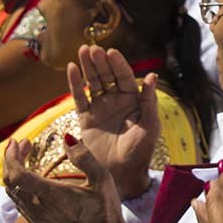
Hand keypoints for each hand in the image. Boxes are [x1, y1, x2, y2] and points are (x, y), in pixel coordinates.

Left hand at [3, 135, 135, 222]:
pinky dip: (18, 185)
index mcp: (53, 197)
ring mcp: (37, 220)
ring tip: (26, 154)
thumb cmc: (105, 208)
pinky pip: (19, 202)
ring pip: (11, 193)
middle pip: (10, 182)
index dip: (11, 157)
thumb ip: (84, 157)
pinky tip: (30, 175)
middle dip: (12, 159)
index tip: (16, 141)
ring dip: (14, 171)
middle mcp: (40, 210)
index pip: (18, 176)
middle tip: (23, 143)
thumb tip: (66, 137)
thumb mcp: (102, 179)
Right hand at [68, 45, 158, 198]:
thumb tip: (151, 76)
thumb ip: (148, 101)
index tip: (111, 52)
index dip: (118, 64)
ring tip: (82, 50)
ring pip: (93, 83)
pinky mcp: (86, 119)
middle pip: (107, 76)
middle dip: (100, 62)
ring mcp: (100, 108)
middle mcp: (116, 100)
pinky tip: (71, 69)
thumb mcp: (149, 126)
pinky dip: (75, 84)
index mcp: (133, 100)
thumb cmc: (140, 151)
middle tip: (93, 48)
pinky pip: (79, 98)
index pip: (125, 77)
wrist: (122, 175)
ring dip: (87, 67)